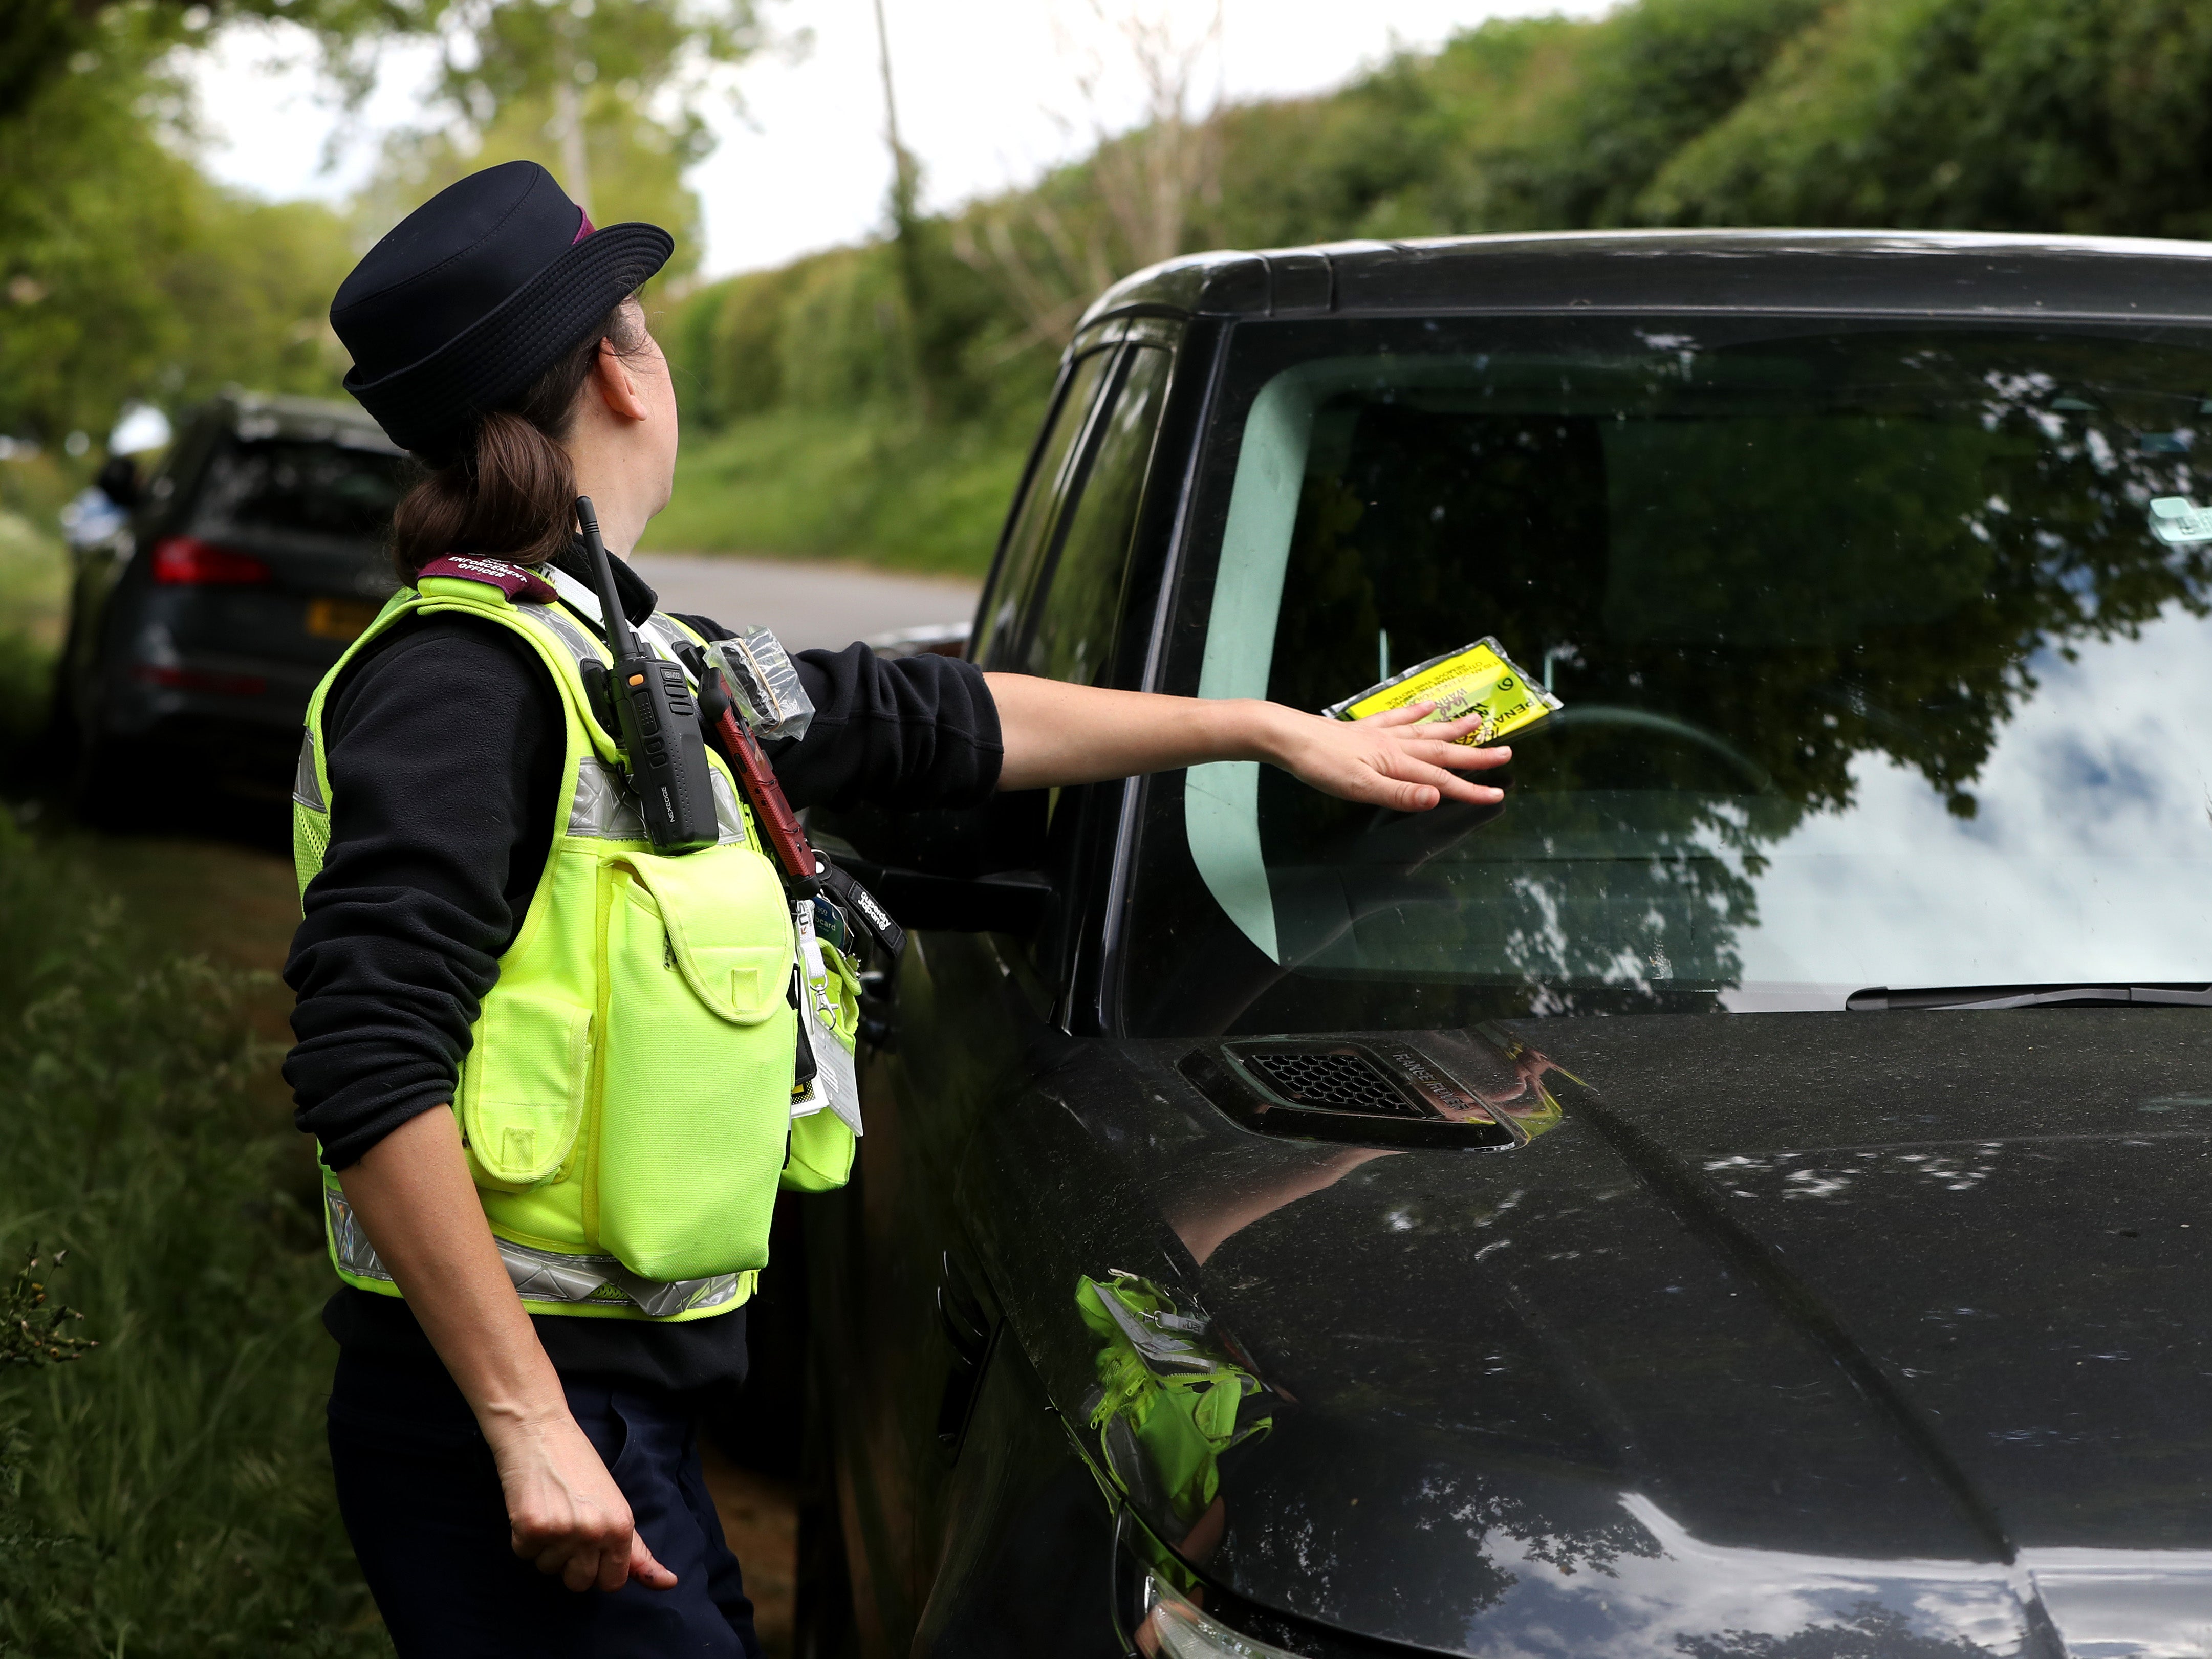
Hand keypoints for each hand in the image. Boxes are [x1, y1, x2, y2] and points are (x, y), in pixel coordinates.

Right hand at [488, 1410, 677, 1593]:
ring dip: (546, 1548)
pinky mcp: (531, 1528)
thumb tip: (669, 1584)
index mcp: (621, 1526)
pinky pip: (524, 1554)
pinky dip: (524, 1536)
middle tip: (568, 1525)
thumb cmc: (579, 1467)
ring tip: (551, 1509)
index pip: (613, 1582)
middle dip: (570, 1563)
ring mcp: (562, 1532)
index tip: (591, 1546)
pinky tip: (532, 1507)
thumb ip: (637, 1550)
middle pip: (579, 1584)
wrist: (541, 1431)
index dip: (599, 1569)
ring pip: (548, 1569)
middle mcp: (595, 1532)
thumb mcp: (615, 1506)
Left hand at [1264, 703, 1511, 811]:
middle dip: (1476, 756)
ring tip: (1477, 721)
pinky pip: (1398, 717)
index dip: (1471, 790)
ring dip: (1453, 729)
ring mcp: (1381, 733)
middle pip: (1443, 752)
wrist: (1288, 736)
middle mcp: (1395, 745)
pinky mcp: (1365, 728)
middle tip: (1506, 753)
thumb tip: (1436, 798)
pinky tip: (1427, 706)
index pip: (1442, 782)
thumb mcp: (1360, 788)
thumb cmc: (1320, 765)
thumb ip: (1400, 794)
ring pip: (1426, 731)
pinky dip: (1415, 712)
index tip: (1498, 795)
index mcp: (1397, 763)